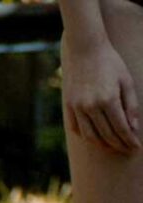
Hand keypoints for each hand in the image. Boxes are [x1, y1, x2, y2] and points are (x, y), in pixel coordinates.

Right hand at [62, 37, 140, 153]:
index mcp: (109, 99)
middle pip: (107, 134)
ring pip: (90, 135)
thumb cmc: (110, 63)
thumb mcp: (126, 81)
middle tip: (127, 150)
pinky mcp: (68, 106)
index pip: (121, 128)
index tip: (136, 147)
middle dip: (119, 145)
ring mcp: (77, 107)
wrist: (84, 50)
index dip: (129, 140)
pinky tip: (95, 138)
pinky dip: (86, 136)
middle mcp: (91, 106)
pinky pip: (76, 128)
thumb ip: (131, 106)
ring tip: (112, 147)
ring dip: (103, 145)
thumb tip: (133, 128)